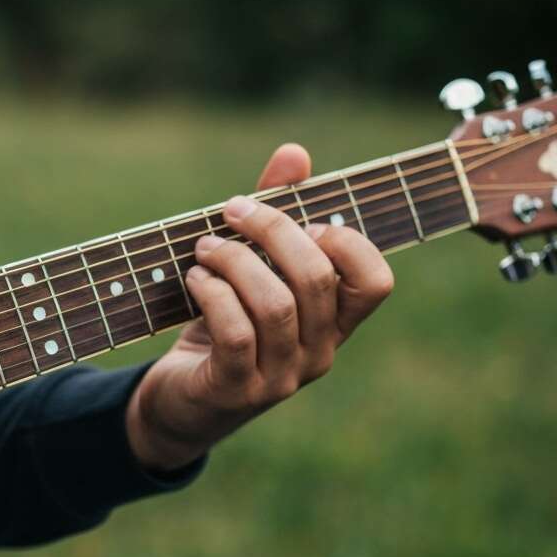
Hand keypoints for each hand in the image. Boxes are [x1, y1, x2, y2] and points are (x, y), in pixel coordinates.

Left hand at [126, 144, 393, 470]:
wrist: (181, 403)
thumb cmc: (223, 326)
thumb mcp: (251, 270)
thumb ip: (276, 214)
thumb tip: (294, 153)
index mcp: (334, 323)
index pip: (375, 282)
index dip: (347, 242)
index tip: (304, 220)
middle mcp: (319, 353)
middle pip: (316, 279)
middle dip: (272, 231)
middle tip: (232, 212)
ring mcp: (282, 377)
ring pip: (275, 305)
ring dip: (234, 262)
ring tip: (204, 248)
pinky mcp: (238, 390)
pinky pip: (237, 334)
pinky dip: (213, 295)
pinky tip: (195, 279)